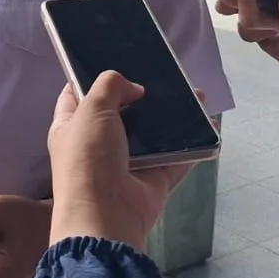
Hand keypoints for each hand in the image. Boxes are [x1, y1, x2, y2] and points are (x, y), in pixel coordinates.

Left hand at [48, 71, 190, 250]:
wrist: (107, 216)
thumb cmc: (89, 158)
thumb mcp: (92, 109)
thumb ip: (110, 86)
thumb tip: (133, 89)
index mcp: (70, 127)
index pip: (76, 95)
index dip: (91, 77)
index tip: (115, 61)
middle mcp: (97, 145)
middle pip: (122, 113)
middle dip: (142, 95)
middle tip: (164, 75)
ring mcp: (126, 164)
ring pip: (153, 134)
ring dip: (172, 116)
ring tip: (195, 94)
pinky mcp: (153, 180)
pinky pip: (176, 157)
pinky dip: (193, 143)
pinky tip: (208, 123)